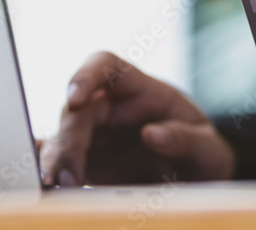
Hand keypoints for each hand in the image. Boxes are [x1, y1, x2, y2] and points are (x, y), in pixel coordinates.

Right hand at [39, 51, 235, 186]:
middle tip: (68, 174)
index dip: (86, 75)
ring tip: (58, 188)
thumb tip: (153, 135)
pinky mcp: (88, 166)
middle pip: (77, 110)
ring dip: (55, 161)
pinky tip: (47, 189)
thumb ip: (186, 139)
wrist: (198, 181)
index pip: (105, 65)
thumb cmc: (203, 152)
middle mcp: (111, 108)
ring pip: (62, 139)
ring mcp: (96, 138)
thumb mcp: (208, 147)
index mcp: (140, 89)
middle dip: (68, 139)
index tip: (75, 98)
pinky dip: (51, 174)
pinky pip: (61, 165)